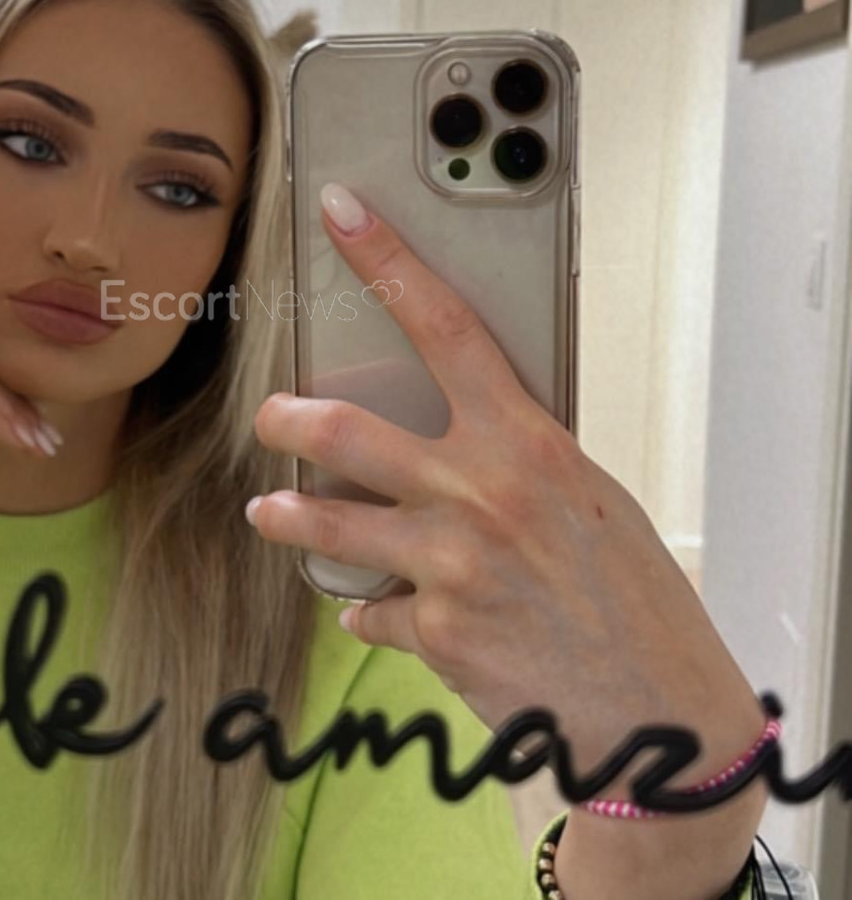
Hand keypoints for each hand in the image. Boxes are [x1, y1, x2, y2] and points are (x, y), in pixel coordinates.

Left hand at [249, 184, 764, 800]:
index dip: (386, 261)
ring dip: (289, 515)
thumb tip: (453, 442)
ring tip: (269, 511)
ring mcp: (449, 565)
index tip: (341, 215)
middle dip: (288, 418)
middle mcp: (480, 494)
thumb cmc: (632, 597)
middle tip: (271, 415)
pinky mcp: (432, 632)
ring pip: (329, 522)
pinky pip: (372, 613)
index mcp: (527, 443)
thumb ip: (512, 458)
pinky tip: (384, 615)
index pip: (444, 326)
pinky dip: (373, 612)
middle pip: (347, 429)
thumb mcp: (585, 497)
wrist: (658, 712)